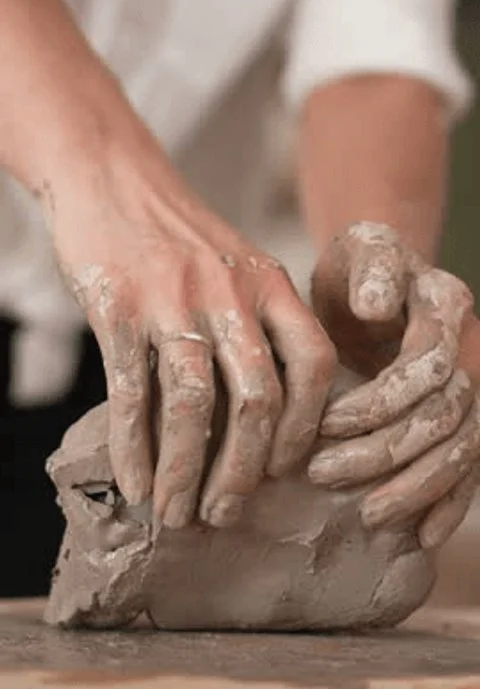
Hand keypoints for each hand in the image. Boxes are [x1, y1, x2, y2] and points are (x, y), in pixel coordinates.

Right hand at [44, 105, 334, 529]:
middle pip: (259, 398)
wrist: (109, 173)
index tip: (287, 472)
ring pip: (194, 404)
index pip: (315, 364)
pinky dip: (134, 449)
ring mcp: (173, 298)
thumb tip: (262, 418)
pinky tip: (134, 483)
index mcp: (271, 282)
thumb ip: (260, 324)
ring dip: (187, 472)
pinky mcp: (117, 306)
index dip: (309, 428)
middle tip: (228, 515)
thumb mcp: (239, 265)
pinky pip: (131, 393)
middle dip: (245, 471)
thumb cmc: (177, 234)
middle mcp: (230, 291)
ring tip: (177, 514)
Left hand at [309, 221, 479, 548]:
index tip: (325, 423)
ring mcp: (467, 387)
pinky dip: (450, 502)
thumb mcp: (359, 250)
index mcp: (446, 304)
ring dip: (415, 485)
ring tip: (369, 513)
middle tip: (324, 473)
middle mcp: (467, 348)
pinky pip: (468, 467)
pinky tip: (424, 535)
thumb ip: (372, 269)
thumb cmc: (358, 269)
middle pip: (443, 414)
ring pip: (460, 448)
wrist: (373, 285)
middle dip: (385, 450)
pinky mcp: (457, 420)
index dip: (381, 400)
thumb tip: (376, 306)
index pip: (427, 365)